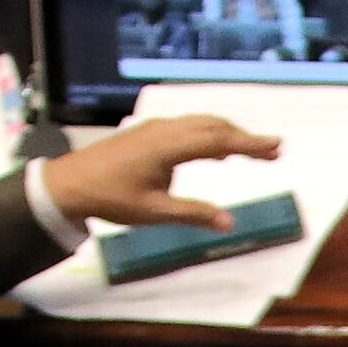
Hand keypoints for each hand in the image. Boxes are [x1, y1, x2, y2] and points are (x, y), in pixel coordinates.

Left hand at [43, 112, 278, 231]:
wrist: (70, 183)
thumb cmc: (111, 198)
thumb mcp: (154, 212)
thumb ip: (193, 214)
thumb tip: (229, 223)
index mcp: (168, 148)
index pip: (218, 142)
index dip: (250, 145)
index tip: (277, 147)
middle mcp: (165, 131)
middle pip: (214, 126)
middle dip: (246, 138)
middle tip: (275, 151)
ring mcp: (156, 128)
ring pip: (201, 123)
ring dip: (229, 134)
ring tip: (252, 151)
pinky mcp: (149, 133)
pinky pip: (188, 127)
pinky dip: (210, 135)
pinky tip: (217, 152)